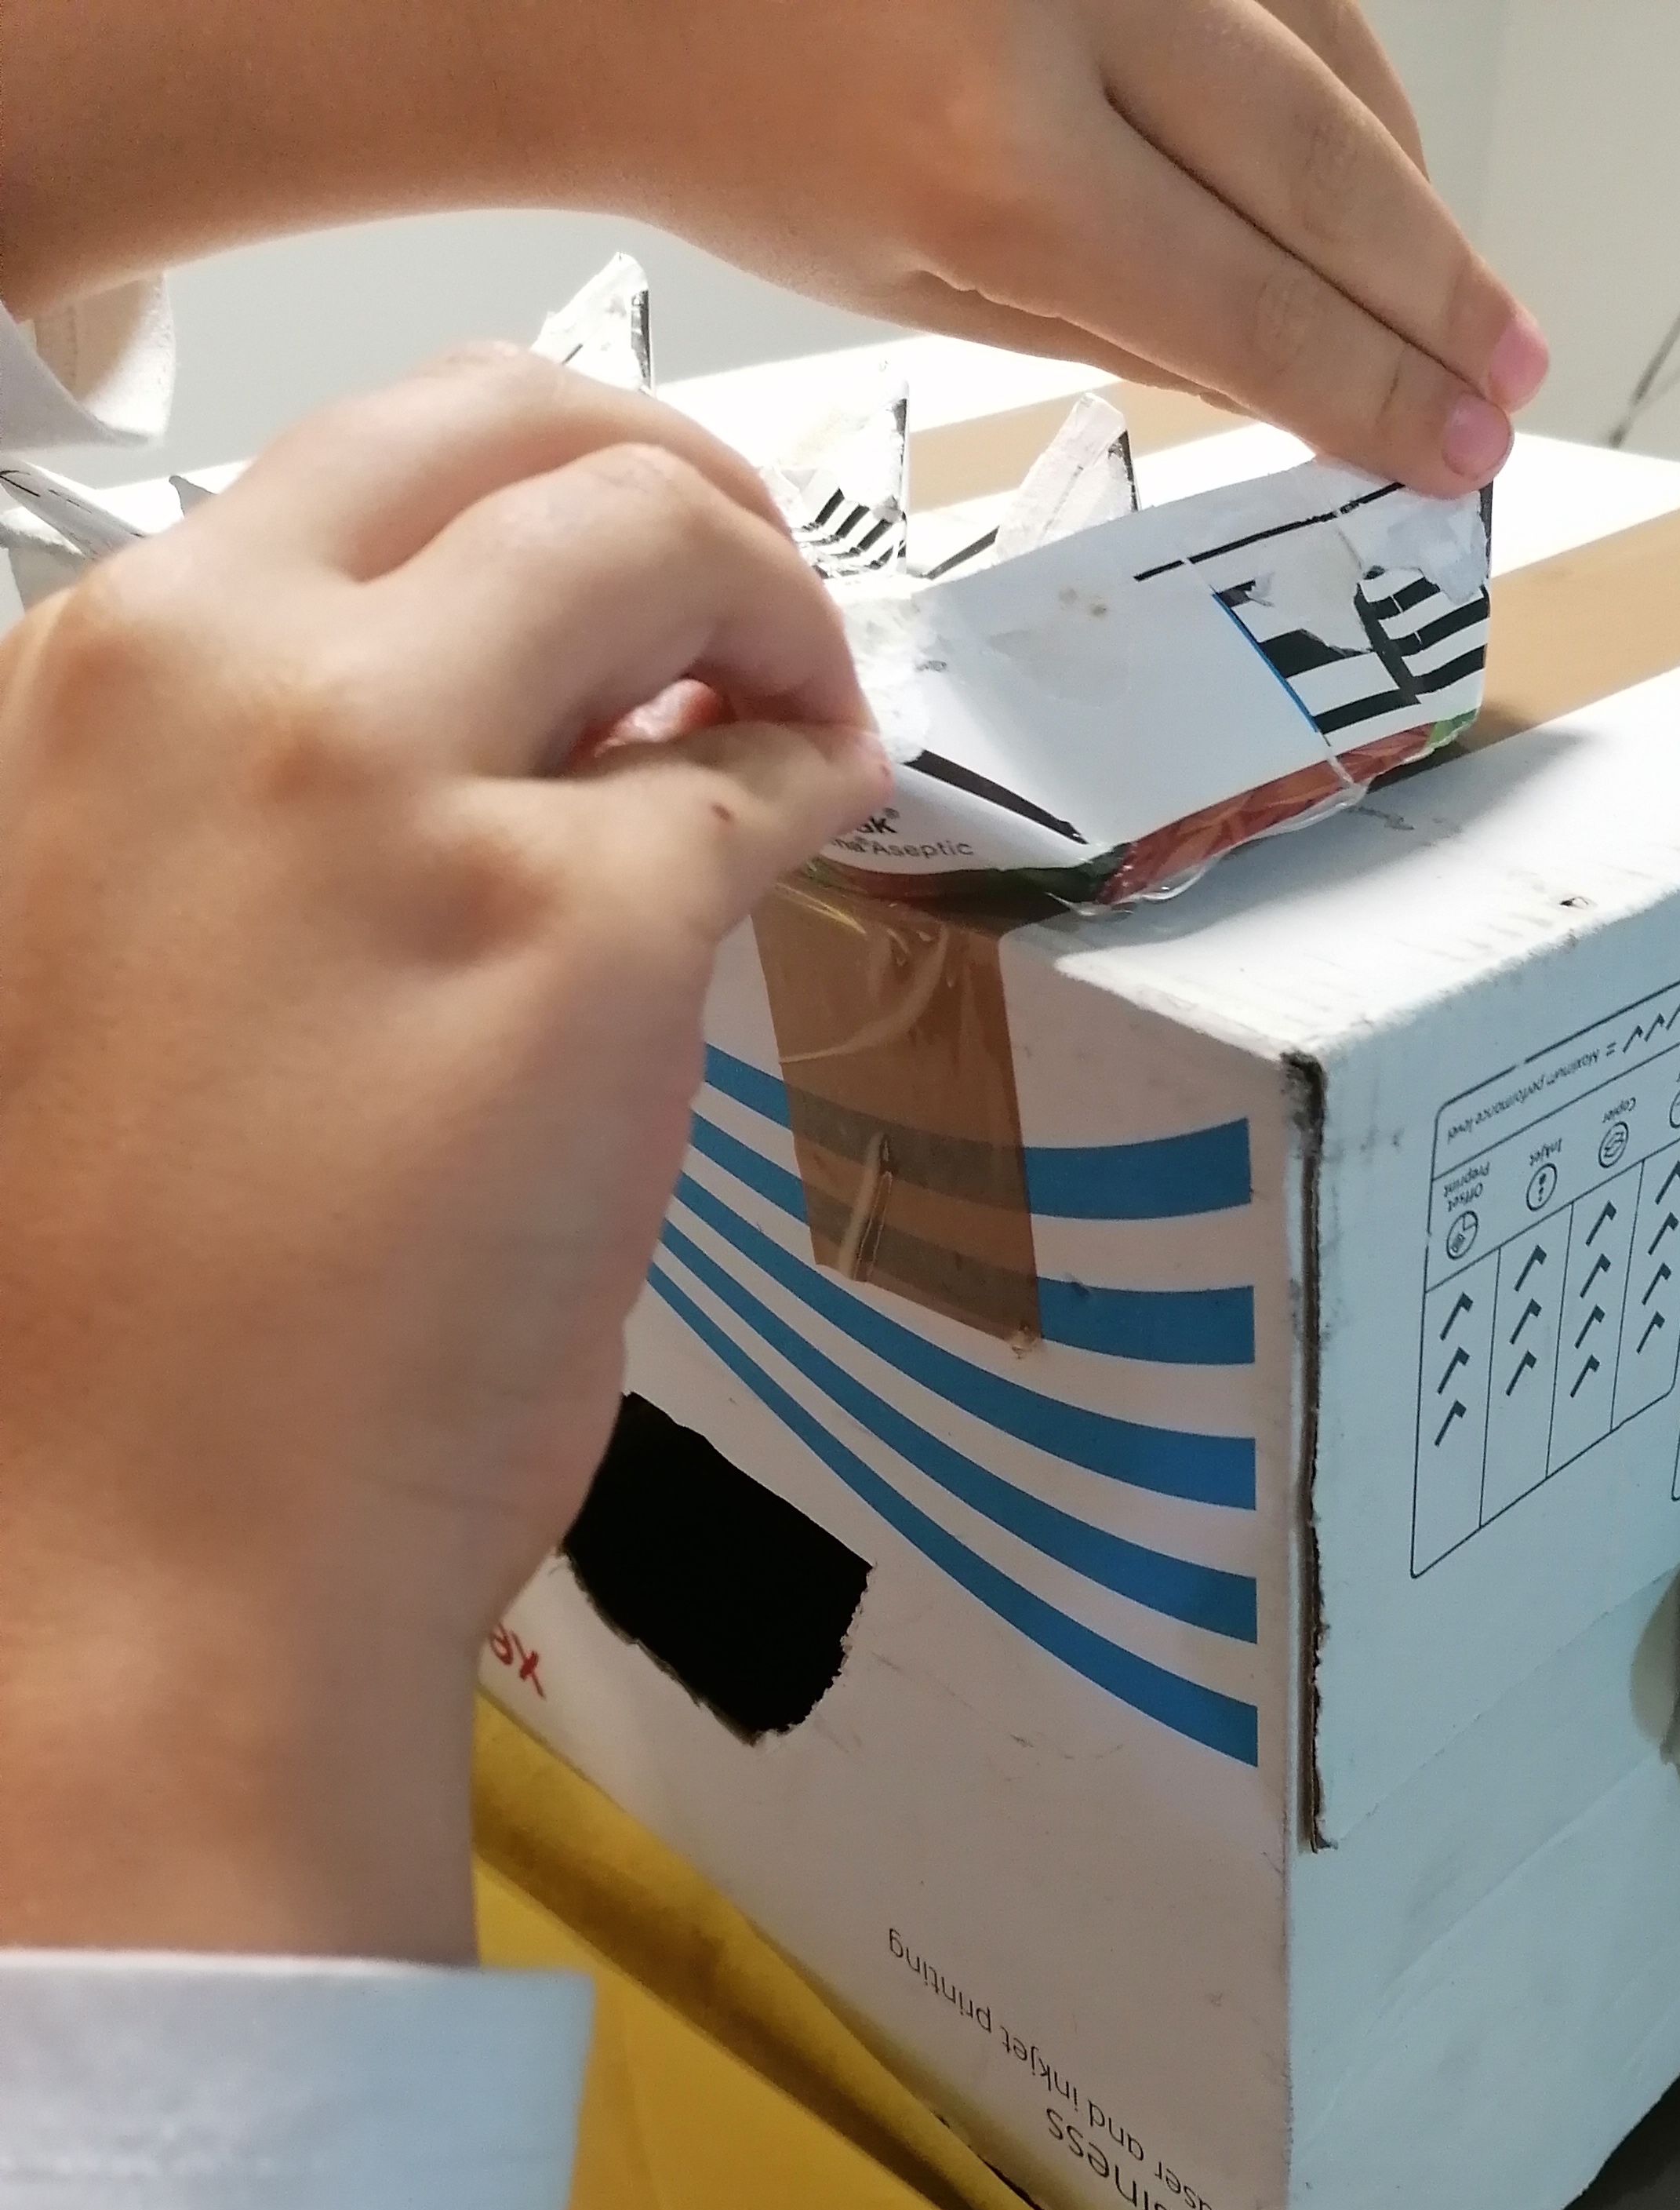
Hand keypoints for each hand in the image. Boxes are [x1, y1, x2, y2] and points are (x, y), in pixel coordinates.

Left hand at [0, 0, 1545, 497]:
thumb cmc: (731, 121)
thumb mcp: (916, 282)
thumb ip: (1118, 321)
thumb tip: (1291, 374)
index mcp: (1002, 153)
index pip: (1253, 303)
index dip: (1377, 391)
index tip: (1458, 449)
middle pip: (1324, 162)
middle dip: (1433, 291)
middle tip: (1509, 376)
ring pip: (1327, 37)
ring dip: (1402, 177)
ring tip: (1454, 289)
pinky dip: (1333, 56)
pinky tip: (1368, 146)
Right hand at [0, 348, 886, 1960]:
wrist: (127, 1550)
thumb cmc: (96, 1329)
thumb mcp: (91, 965)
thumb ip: (244, 822)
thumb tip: (465, 751)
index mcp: (73, 685)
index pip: (335, 479)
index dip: (496, 511)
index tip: (585, 585)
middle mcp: (209, 673)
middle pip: (498, 425)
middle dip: (657, 466)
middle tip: (742, 572)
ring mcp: (392, 781)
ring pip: (647, 536)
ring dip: (766, 592)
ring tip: (813, 694)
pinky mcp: (575, 926)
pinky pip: (753, 781)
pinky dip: (823, 771)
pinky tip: (839, 807)